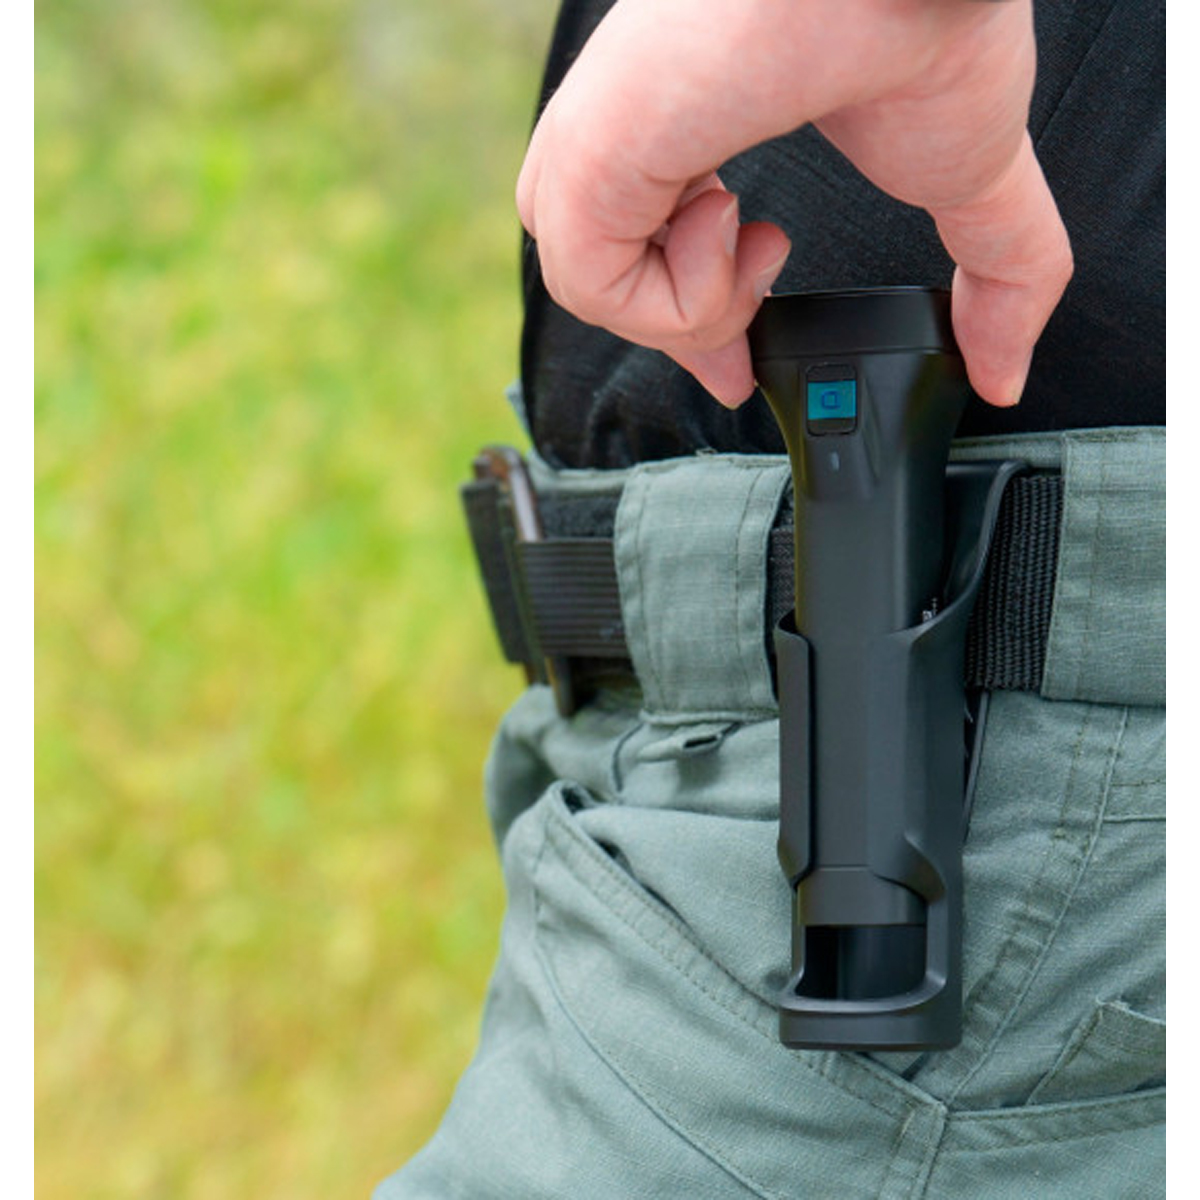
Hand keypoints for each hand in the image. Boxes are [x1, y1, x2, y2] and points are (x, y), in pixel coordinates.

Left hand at [516, 0, 1072, 407]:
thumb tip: (1009, 374)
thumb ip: (999, 279)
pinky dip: (680, 298)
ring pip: (601, 297)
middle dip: (690, 324)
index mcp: (693, 117)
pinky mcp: (580, 167)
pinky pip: (601, 296)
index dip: (690, 324)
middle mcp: (627, 131)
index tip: (733, 368)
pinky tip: (730, 222)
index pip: (646, 248)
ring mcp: (592, 146)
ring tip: (757, 235)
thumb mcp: (972, 183)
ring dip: (701, 304)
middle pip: (608, 278)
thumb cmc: (923, 33)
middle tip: (751, 307)